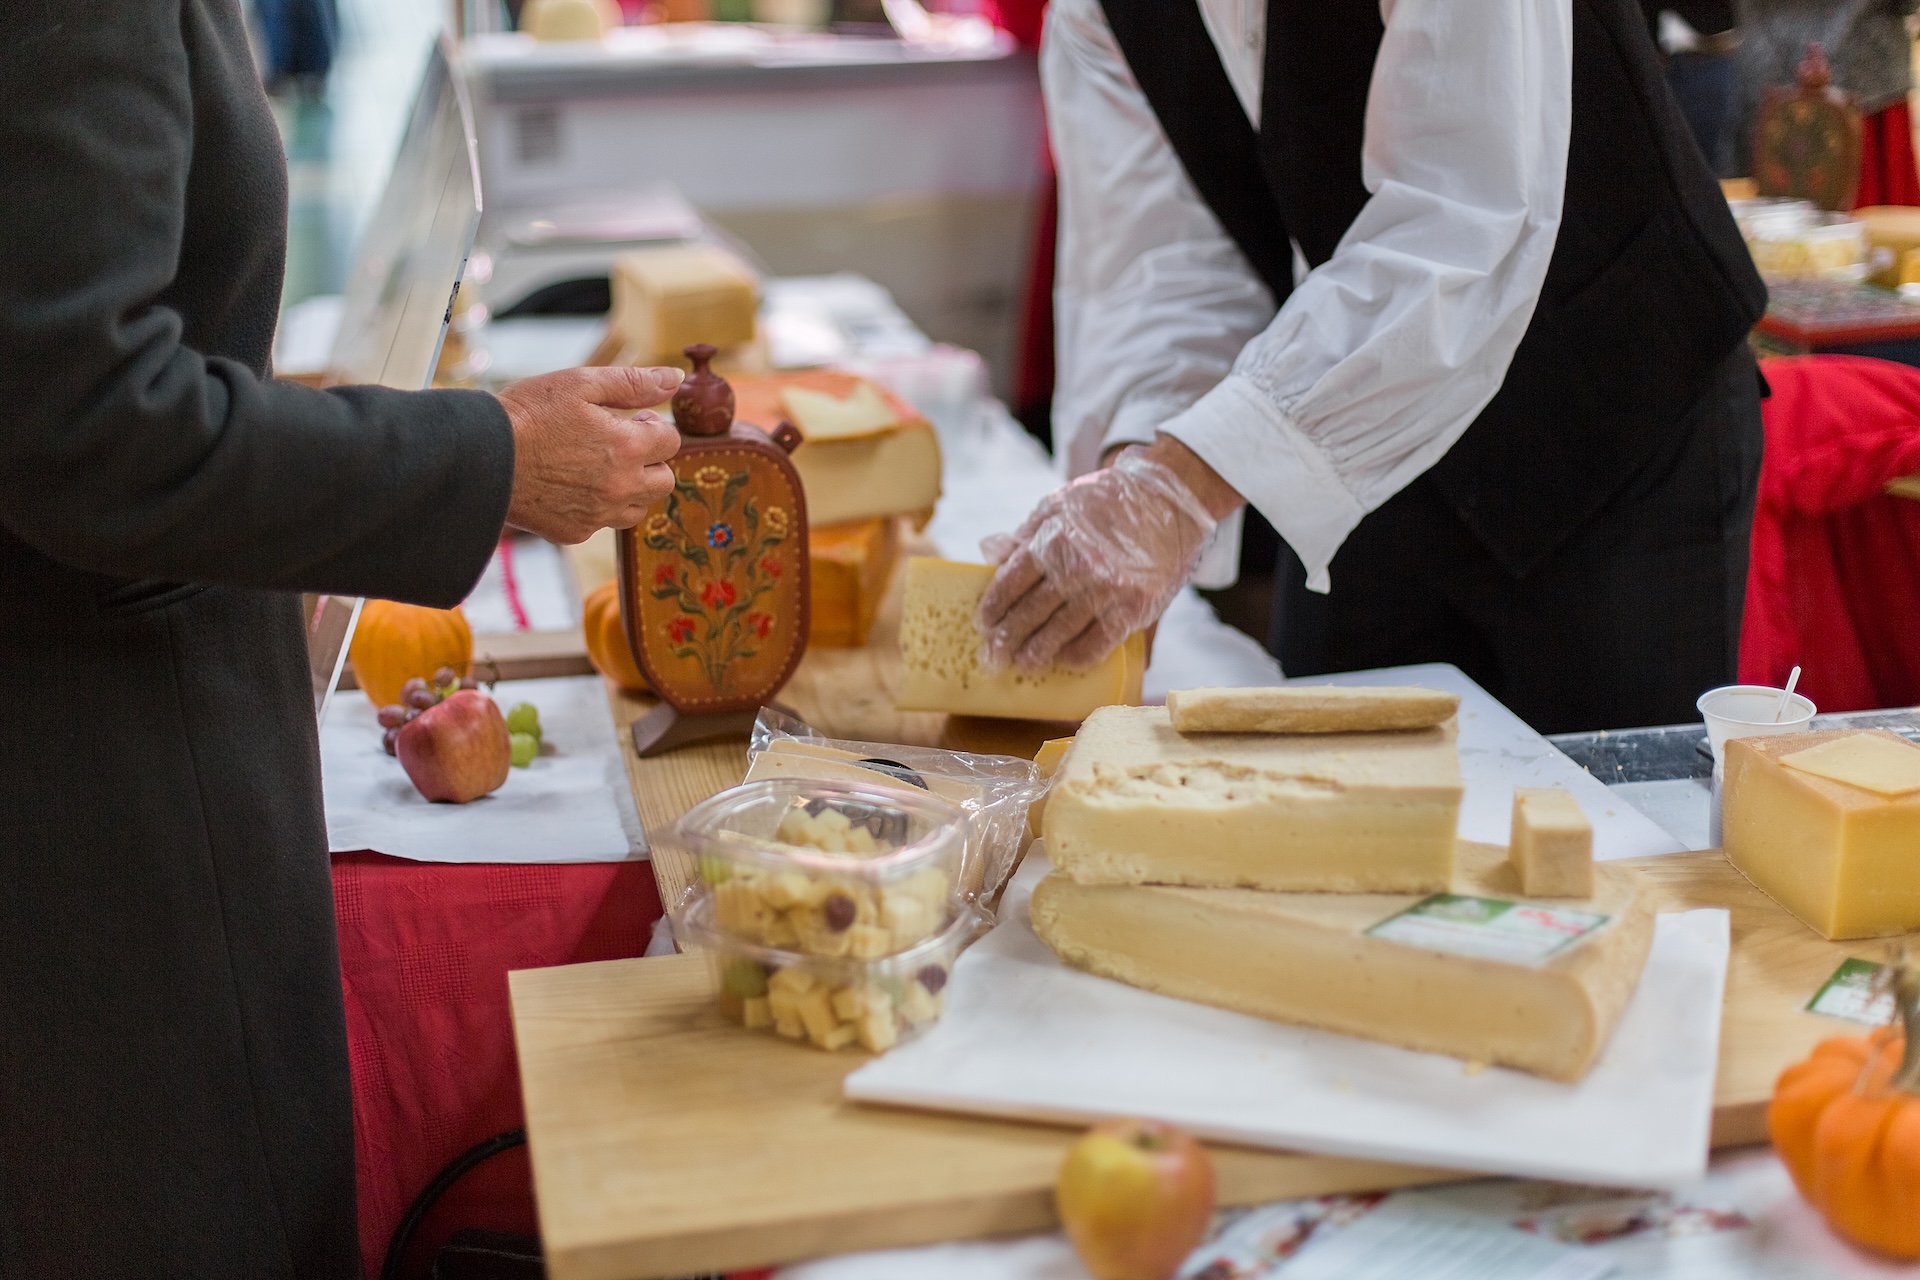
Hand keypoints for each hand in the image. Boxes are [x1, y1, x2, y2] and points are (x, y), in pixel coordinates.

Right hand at [497, 365, 683, 543]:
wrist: (481, 456)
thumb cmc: (528, 414)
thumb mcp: (581, 383)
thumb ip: (634, 382)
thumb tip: (675, 379)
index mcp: (627, 447)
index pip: (671, 441)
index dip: (652, 427)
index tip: (631, 420)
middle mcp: (620, 487)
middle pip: (664, 481)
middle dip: (650, 461)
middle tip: (618, 444)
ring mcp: (599, 514)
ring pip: (638, 507)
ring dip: (630, 487)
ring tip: (597, 466)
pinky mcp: (575, 532)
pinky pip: (603, 523)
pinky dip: (597, 507)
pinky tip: (571, 485)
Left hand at [977, 441, 1232, 670]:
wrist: (1170, 498)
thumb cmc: (1110, 501)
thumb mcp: (1060, 505)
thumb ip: (1026, 534)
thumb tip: (989, 553)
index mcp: (1054, 538)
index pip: (1011, 581)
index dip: (994, 607)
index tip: (984, 624)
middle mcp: (1078, 565)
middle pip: (1032, 611)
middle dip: (1008, 638)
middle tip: (994, 657)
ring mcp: (1109, 588)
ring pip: (1062, 631)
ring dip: (1039, 652)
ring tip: (1025, 664)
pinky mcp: (1136, 605)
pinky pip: (1100, 640)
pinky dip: (1079, 655)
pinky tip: (1065, 660)